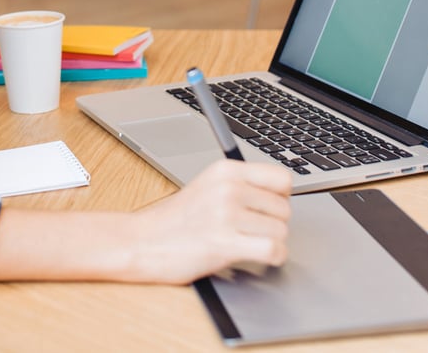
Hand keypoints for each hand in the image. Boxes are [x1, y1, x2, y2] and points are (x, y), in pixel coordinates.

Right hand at [124, 160, 291, 283]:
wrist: (143, 241)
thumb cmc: (175, 220)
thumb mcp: (208, 187)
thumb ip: (241, 186)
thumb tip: (281, 196)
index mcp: (225, 171)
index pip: (282, 179)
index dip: (280, 198)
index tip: (269, 208)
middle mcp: (228, 189)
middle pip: (284, 209)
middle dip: (274, 224)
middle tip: (252, 231)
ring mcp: (226, 215)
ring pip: (281, 231)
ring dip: (271, 243)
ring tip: (249, 244)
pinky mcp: (225, 243)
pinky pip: (273, 250)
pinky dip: (273, 257)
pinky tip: (261, 257)